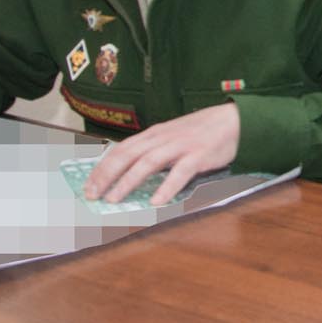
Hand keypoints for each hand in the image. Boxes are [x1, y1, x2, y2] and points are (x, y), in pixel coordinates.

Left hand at [85, 103, 241, 206]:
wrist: (233, 120)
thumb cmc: (202, 131)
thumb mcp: (172, 137)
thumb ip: (153, 151)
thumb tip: (130, 172)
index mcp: (154, 134)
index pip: (121, 150)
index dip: (102, 167)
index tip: (88, 185)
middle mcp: (163, 138)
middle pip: (128, 155)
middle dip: (107, 175)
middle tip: (92, 195)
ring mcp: (180, 146)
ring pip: (148, 163)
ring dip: (128, 182)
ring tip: (114, 199)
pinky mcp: (199, 155)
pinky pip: (180, 172)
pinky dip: (167, 187)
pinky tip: (156, 201)